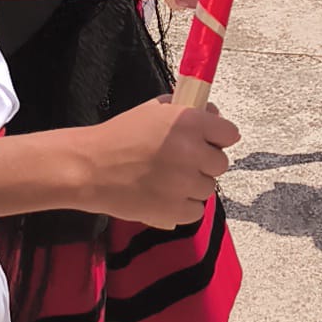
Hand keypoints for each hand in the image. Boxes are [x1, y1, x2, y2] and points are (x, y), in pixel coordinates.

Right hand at [82, 98, 239, 227]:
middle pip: (221, 163)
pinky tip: (167, 196)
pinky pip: (196, 211)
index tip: (210, 141)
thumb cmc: (120, 135)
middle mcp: (192, 152)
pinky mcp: (174, 212)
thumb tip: (212, 115)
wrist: (92, 167)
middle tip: (186, 162)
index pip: (229, 133)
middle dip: (206, 162)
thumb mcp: (155, 109)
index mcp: (189, 122)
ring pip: (209, 188)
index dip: (219, 137)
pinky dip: (185, 206)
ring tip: (171, 180)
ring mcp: (184, 184)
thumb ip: (187, 109)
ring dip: (195, 185)